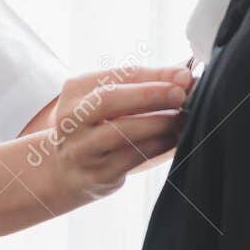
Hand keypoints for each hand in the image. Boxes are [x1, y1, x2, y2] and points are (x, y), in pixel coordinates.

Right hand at [43, 65, 193, 207]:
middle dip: (149, 95)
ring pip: (122, 132)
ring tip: (183, 118)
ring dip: (159, 123)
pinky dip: (158, 145)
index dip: (153, 75)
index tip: (183, 76)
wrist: (65, 171)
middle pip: (109, 100)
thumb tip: (184, 77)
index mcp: (76, 90)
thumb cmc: (98, 127)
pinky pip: (132, 157)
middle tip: (181, 94)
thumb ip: (144, 85)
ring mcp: (82, 148)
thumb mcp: (109, 100)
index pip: (117, 75)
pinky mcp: (97, 173)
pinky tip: (173, 138)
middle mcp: (72, 118)